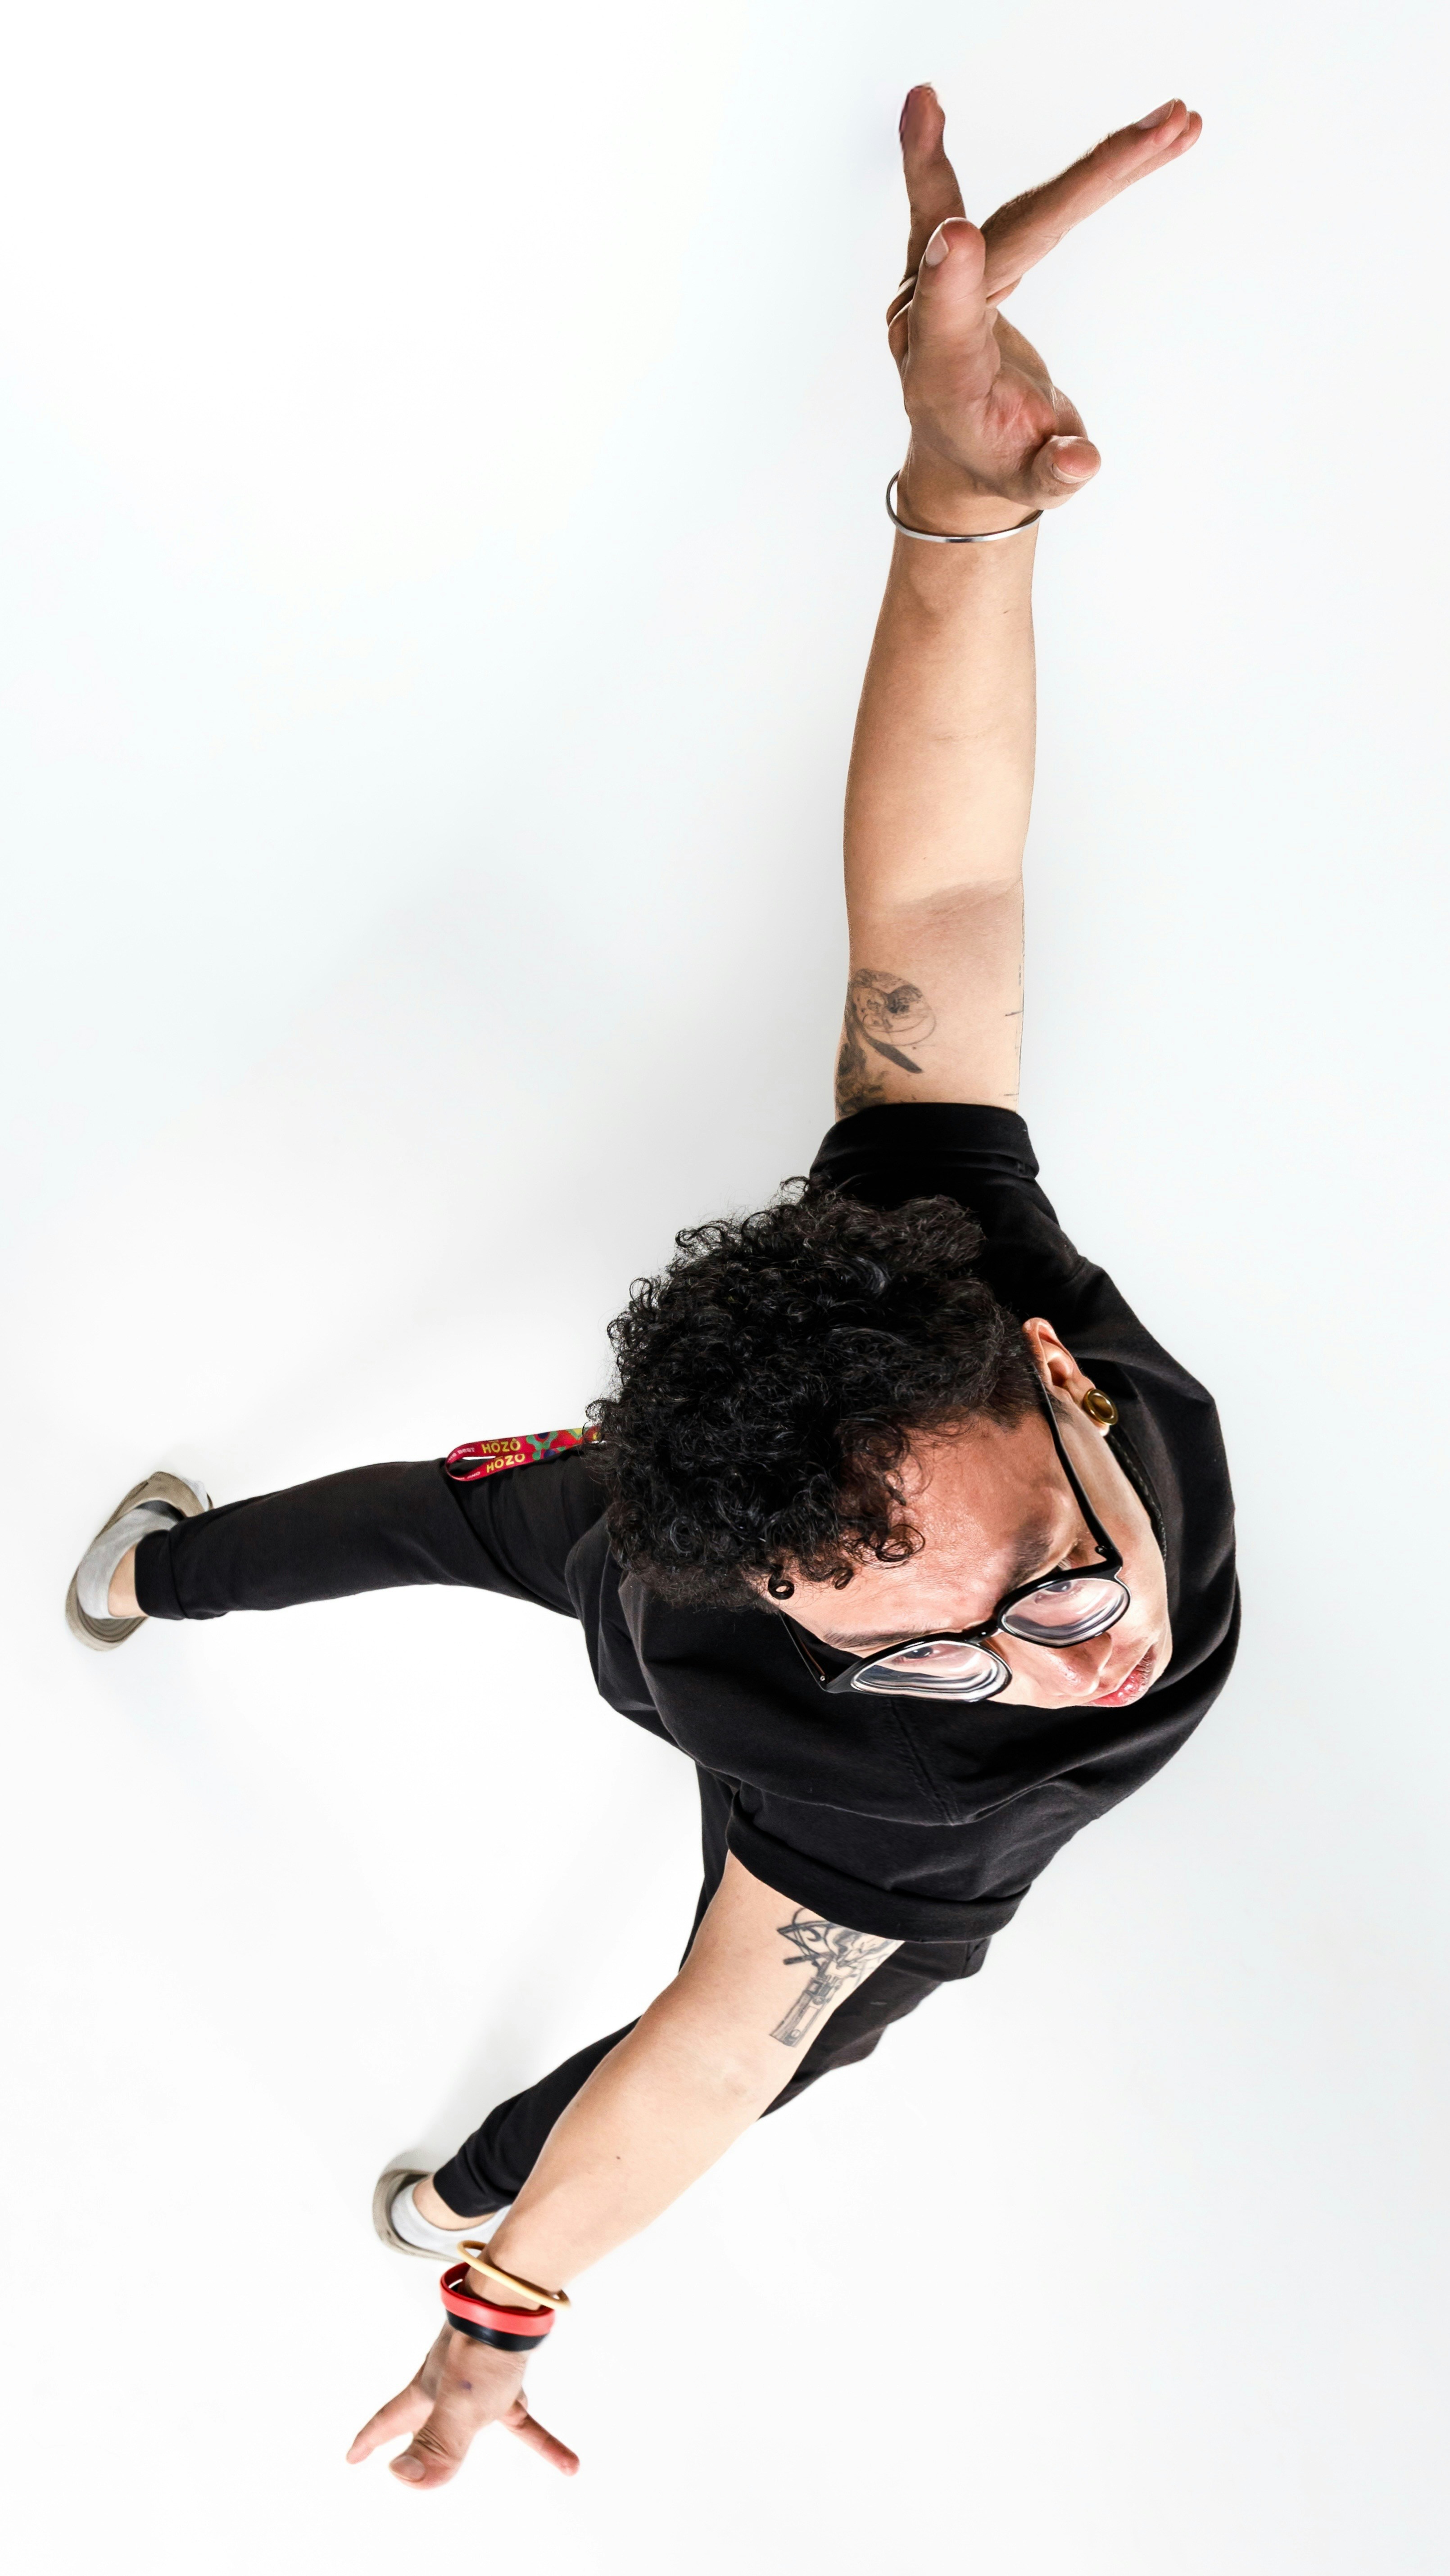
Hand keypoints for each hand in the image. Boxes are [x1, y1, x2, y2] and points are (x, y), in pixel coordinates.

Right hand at [347, 2323, 578, 2490]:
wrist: (514, 2296)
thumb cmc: (482, 2349)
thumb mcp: (459, 2405)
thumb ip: (436, 2446)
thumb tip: (401, 2478)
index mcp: (426, 2393)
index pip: (388, 2422)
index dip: (369, 2441)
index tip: (352, 2457)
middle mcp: (447, 2386)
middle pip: (425, 2421)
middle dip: (416, 2442)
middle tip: (404, 2458)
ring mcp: (477, 2378)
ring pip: (478, 2419)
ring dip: (489, 2435)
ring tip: (510, 2448)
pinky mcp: (507, 2373)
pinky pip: (525, 2420)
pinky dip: (544, 2442)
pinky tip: (569, 2463)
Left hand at [889, 89, 1201, 524]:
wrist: (958, 454)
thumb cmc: (1000, 468)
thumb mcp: (1031, 485)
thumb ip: (1052, 476)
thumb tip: (1083, 463)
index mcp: (946, 378)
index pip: (950, 323)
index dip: (952, 282)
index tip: (955, 236)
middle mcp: (930, 319)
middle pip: (1011, 237)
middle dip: (1088, 185)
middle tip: (1161, 134)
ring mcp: (933, 281)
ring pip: (1015, 208)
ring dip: (1095, 164)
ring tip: (1170, 121)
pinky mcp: (946, 257)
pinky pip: (948, 193)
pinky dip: (937, 149)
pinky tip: (921, 100)